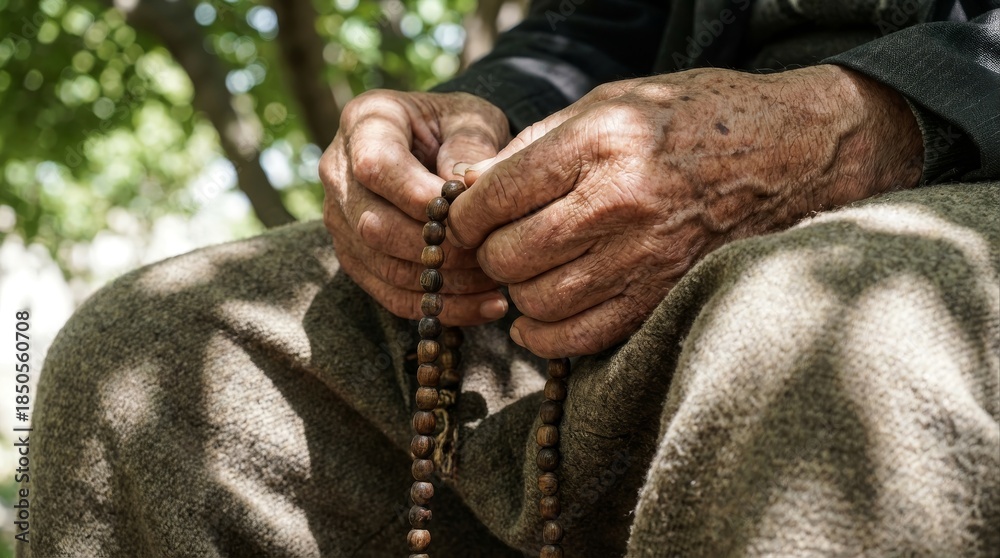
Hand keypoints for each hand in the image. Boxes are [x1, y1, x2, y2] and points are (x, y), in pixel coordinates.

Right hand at [319, 90, 511, 324]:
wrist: (442, 146)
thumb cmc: (460, 128)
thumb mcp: (472, 118)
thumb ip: (470, 144)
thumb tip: (464, 189)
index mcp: (364, 122)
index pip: (376, 167)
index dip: (419, 197)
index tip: (468, 213)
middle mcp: (338, 173)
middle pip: (373, 225)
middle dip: (436, 248)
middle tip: (490, 254)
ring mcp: (340, 221)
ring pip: (383, 266)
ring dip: (444, 283)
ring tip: (497, 286)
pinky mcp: (355, 258)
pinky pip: (391, 295)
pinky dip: (441, 307)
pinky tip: (486, 306)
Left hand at [449, 65, 923, 356]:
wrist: (788, 151)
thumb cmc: (693, 117)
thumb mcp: (611, 102)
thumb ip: (536, 145)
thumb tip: (470, 183)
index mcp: (601, 144)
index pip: (494, 196)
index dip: (461, 212)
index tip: (464, 213)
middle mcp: (620, 203)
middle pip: (509, 254)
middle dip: (485, 252)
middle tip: (493, 242)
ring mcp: (645, 257)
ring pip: (538, 301)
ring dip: (515, 292)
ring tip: (523, 270)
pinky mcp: (662, 295)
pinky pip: (582, 337)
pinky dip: (545, 335)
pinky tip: (538, 316)